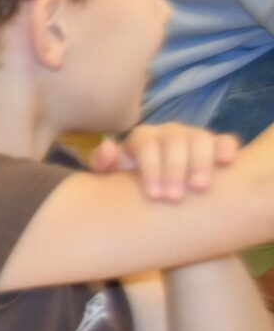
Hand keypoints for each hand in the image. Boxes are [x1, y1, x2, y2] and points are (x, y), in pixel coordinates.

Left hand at [91, 123, 240, 202]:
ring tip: (200, 188)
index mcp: (142, 139)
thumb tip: (108, 148)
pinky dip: (227, 148)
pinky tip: (227, 163)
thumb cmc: (129, 185)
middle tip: (174, 197)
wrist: (157, 192)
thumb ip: (103, 163)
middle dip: (174, 170)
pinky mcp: (216, 144)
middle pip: (173, 142)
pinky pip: (225, 140)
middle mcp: (168, 133)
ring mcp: (193, 136)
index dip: (150, 169)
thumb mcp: (111, 176)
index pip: (146, 146)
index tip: (154, 196)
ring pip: (200, 139)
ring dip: (200, 162)